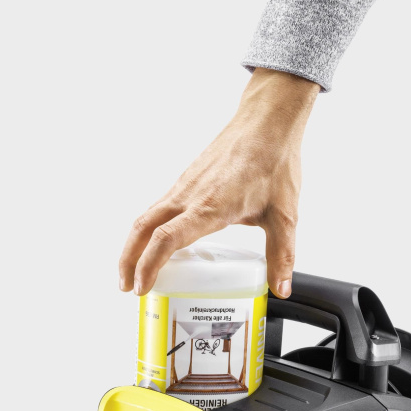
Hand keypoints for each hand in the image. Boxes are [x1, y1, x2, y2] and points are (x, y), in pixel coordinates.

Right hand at [119, 67, 319, 297]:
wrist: (268, 122)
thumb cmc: (274, 163)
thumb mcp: (283, 216)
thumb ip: (281, 255)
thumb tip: (282, 288)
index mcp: (209, 207)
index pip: (165, 240)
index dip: (147, 267)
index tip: (140, 289)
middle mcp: (189, 195)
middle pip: (142, 229)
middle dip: (127, 260)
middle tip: (126, 287)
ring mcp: (186, 185)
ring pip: (147, 216)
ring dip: (135, 244)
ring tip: (137, 269)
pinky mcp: (189, 179)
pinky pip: (160, 206)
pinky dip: (150, 228)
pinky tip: (163, 240)